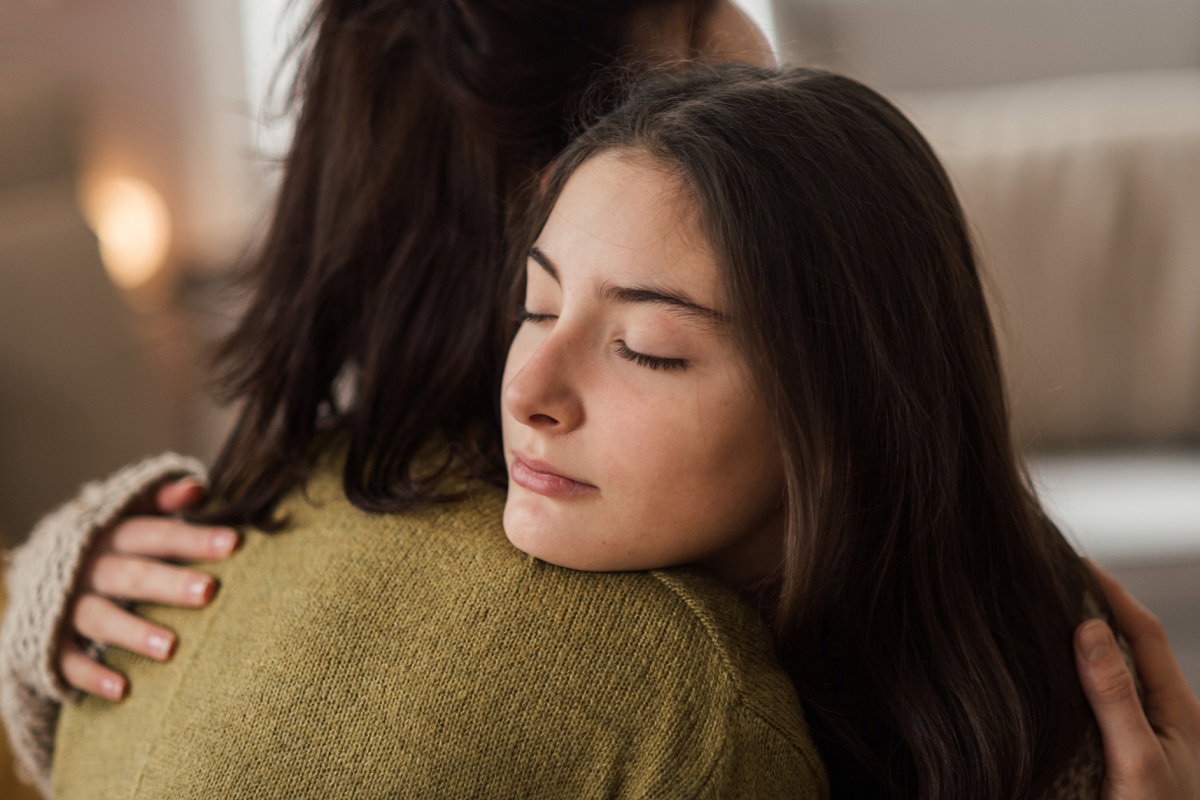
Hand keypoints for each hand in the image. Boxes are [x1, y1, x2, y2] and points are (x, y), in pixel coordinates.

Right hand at [57, 477, 238, 699]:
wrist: (38, 574)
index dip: (194, 537)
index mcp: (112, 534)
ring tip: (172, 648)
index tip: (235, 543)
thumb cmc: (112, 543)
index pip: (156, 533)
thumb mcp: (131, 514)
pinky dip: (91, 676)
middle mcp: (88, 568)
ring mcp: (65, 605)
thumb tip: (200, 488)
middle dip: (169, 584)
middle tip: (209, 592)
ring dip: (134, 632)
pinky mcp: (49, 640)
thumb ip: (165, 501)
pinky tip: (122, 690)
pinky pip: (67, 660)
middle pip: (130, 575)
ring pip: (99, 618)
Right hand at [1075, 562, 1199, 798]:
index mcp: (1178, 710)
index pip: (1144, 633)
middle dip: (1100, 611)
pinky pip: (1107, 710)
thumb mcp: (1137, 762)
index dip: (1112, 592)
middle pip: (1134, 651)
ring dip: (1090, 649)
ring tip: (1051, 624)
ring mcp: (1151, 744)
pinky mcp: (1132, 766)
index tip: (1077, 561)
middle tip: (1058, 584)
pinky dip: (1082, 686)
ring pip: (1120, 681)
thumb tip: (1090, 628)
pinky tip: (1057, 689)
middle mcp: (1169, 721)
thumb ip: (1115, 696)